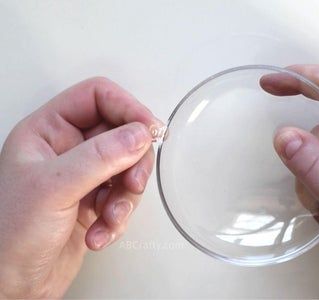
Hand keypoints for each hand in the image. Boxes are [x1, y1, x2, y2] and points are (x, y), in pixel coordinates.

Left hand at [0, 77, 162, 297]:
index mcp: (48, 131)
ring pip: (127, 168)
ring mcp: (83, 177)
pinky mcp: (95, 203)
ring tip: (111, 217)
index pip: (97, 97)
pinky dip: (119, 218)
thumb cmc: (9, 235)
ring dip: (126, 197)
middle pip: (121, 133)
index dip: (127, 107)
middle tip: (133, 182)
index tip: (148, 130)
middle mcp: (68, 150)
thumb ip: (100, 157)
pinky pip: (123, 198)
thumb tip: (139, 133)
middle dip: (133, 161)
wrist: (10, 286)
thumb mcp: (54, 188)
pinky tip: (100, 235)